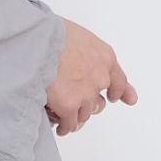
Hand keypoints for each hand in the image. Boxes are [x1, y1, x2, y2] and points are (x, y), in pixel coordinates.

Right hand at [44, 18, 137, 135]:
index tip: (121, 98)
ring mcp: (86, 94)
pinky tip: (60, 127)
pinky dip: (65, 126)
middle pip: (99, 101)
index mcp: (104, 58)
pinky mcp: (69, 106)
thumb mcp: (78, 35)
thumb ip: (85, 52)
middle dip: (88, 104)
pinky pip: (70, 123)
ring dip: (75, 115)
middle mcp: (100, 78)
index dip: (121, 92)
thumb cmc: (51, 33)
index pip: (119, 81)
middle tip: (77, 105)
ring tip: (63, 116)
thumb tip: (76, 57)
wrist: (38, 41)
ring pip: (84, 114)